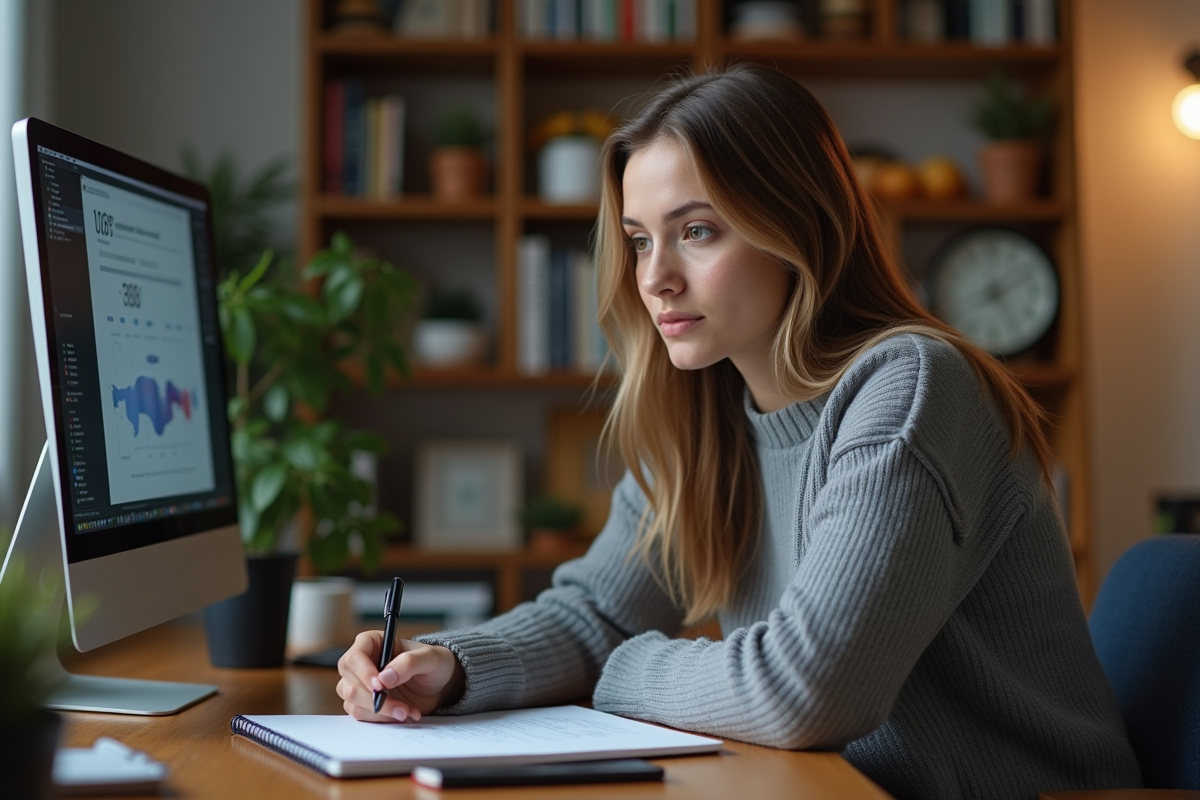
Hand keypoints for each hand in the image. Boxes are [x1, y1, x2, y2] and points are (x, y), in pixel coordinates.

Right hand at [336, 631, 464, 722]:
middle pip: (348, 684)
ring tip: (407, 710)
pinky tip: (404, 713)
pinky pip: (362, 715)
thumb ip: (409, 663)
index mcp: (372, 643)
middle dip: (373, 699)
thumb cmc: (434, 663)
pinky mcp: (365, 704)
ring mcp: (360, 685)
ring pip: (353, 703)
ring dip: (380, 712)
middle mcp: (361, 664)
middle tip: (401, 707)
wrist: (440, 685)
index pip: (354, 658)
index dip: (363, 673)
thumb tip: (384, 677)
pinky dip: (383, 718)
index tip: (379, 687)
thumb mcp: (430, 658)